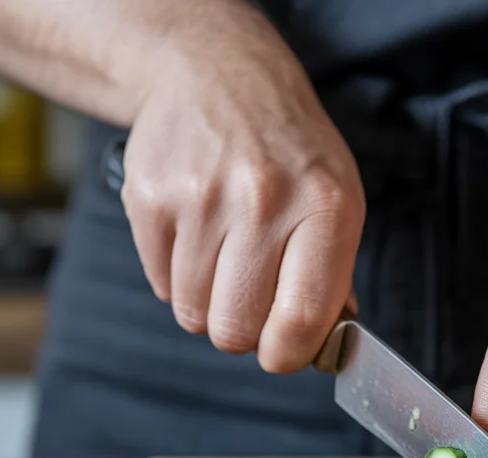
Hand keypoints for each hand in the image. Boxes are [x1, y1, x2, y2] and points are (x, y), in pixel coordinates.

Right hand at [118, 3, 364, 371]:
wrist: (215, 74)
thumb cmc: (287, 148)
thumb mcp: (337, 196)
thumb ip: (336, 273)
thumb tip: (327, 339)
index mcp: (324, 208)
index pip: (302, 319)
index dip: (289, 354)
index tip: (283, 351)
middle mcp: (263, 202)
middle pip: (236, 329)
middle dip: (243, 330)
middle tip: (250, 300)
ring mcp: (201, 199)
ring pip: (194, 313)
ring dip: (208, 303)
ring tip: (224, 260)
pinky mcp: (150, 198)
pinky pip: (161, 284)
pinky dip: (177, 277)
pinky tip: (196, 237)